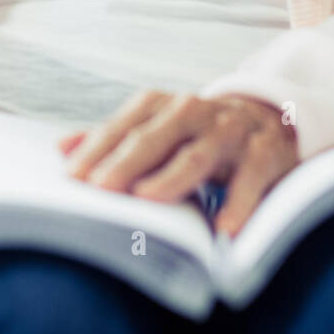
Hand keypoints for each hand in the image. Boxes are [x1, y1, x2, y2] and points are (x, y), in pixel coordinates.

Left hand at [57, 90, 299, 235]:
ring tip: (149, 198)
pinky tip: (224, 228)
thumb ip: (114, 137)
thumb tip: (61, 148)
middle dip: (127, 161)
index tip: (72, 176)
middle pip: (157, 135)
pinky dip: (239, 202)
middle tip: (101, 187)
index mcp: (167, 105)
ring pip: (199, 153)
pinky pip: (251, 178)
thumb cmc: (201, 131)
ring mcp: (232, 131)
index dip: (99, 148)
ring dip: (173, 176)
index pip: (127, 123)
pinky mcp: (265, 153)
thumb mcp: (160, 128)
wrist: (272, 117)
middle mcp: (197, 112)